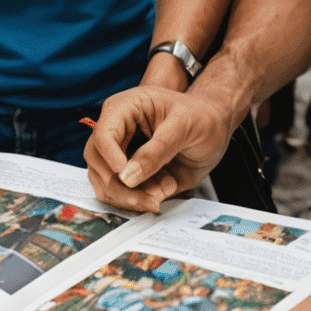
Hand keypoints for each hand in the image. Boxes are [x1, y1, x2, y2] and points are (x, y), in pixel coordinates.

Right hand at [84, 85, 233, 210]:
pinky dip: (133, 202)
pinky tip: (154, 198)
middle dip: (117, 185)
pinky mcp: (127, 172)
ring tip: (154, 201)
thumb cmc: (200, 117)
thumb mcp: (184, 127)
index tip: (128, 178)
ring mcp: (119, 152)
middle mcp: (117, 130)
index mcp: (126, 108)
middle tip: (146, 199)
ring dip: (125, 198)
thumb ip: (157, 151)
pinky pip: (117, 193)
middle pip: (97, 160)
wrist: (213, 130)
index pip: (104, 133)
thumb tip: (127, 177)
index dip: (111, 158)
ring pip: (102, 180)